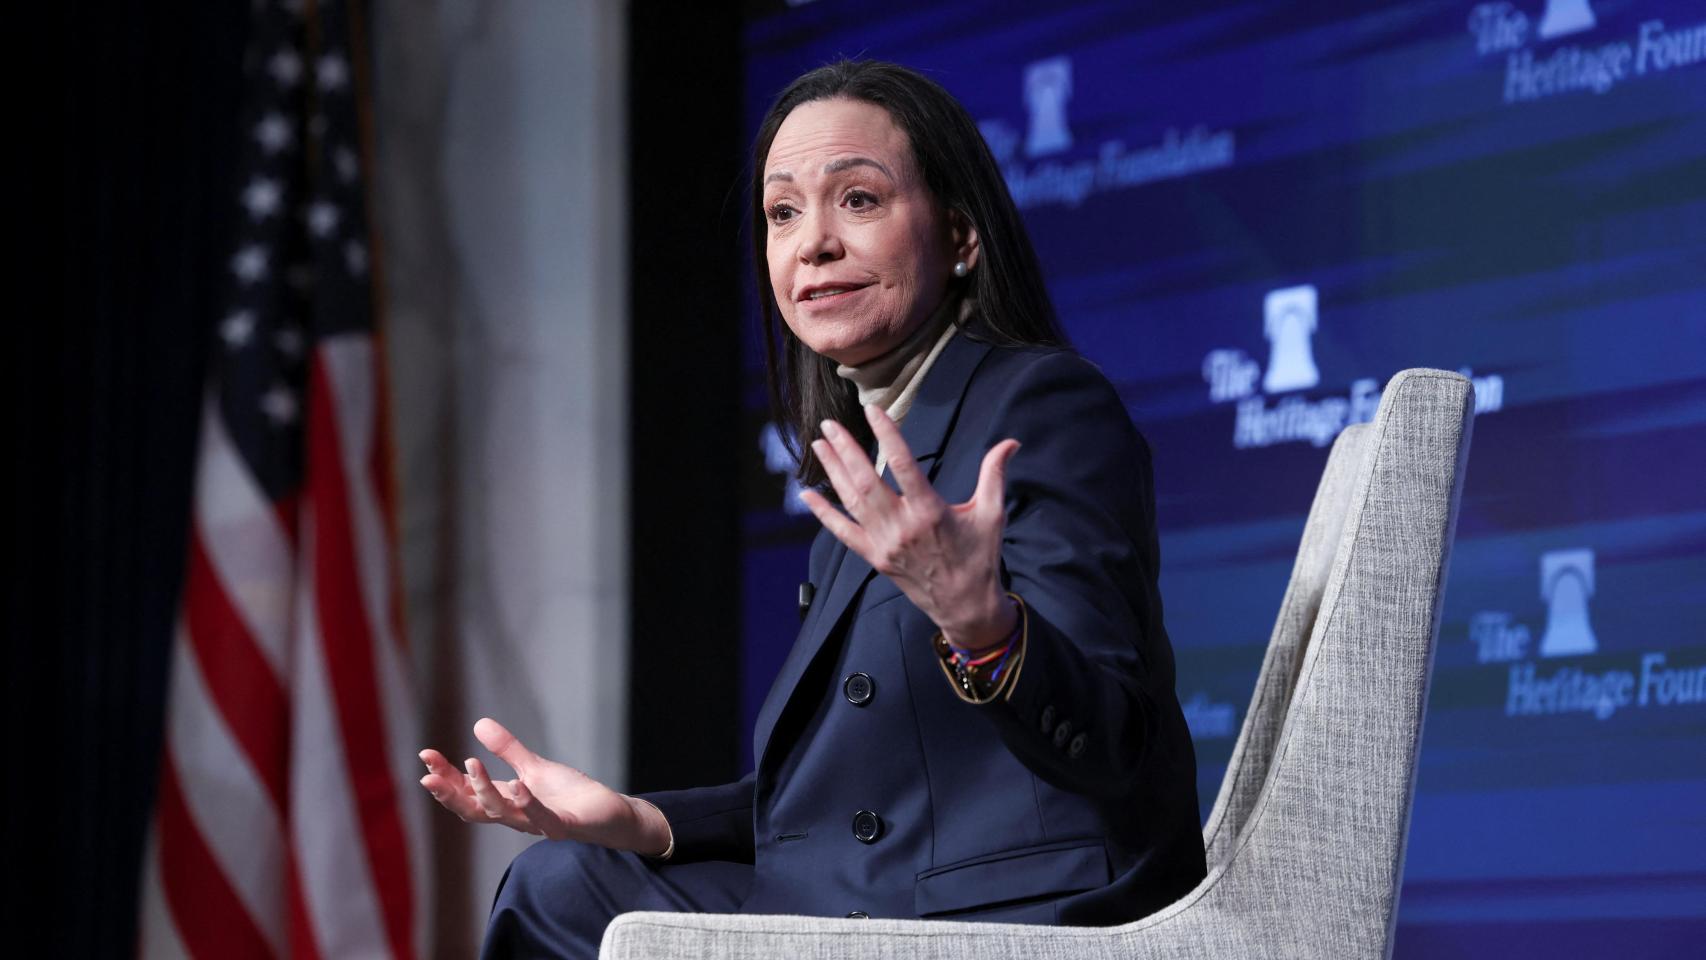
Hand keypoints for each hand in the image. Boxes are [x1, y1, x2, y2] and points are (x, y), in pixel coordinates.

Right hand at [418, 717, 670, 854]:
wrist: (610, 815)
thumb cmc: (571, 795)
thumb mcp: (534, 767)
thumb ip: (508, 750)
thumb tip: (479, 723)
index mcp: (507, 802)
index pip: (467, 793)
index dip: (445, 778)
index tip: (425, 757)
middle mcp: (517, 817)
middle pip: (475, 809)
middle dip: (450, 793)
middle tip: (428, 776)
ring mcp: (539, 824)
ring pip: (503, 814)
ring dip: (485, 791)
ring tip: (472, 765)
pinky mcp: (564, 826)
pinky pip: (543, 819)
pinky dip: (529, 805)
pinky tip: (518, 786)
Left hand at [799, 403, 1018, 650]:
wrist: (965, 606)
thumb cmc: (980, 557)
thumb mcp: (992, 514)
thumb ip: (995, 475)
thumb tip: (1011, 442)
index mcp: (930, 511)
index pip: (902, 464)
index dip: (886, 434)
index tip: (873, 411)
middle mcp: (902, 526)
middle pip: (866, 481)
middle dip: (846, 450)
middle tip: (830, 424)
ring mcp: (884, 544)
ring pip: (851, 501)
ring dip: (832, 471)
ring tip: (819, 445)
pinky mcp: (875, 558)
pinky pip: (843, 533)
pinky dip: (824, 513)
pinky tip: (807, 494)